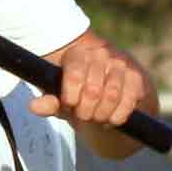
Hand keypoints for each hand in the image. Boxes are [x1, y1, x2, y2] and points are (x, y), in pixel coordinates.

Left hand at [29, 31, 154, 150]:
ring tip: (97, 117)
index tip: (70, 105)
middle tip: (84, 115)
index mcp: (77, 54)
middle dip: (86, 111)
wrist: (112, 95)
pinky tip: (111, 117)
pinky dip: (117, 116)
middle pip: (93, 91)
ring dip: (102, 115)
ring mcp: (121, 64)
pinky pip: (127, 102)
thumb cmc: (81, 94)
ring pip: (111, 96)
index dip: (71, 98)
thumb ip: (50, 102)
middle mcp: (101, 53)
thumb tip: (34, 107)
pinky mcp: (137, 76)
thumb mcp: (63, 98)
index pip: (74, 76)